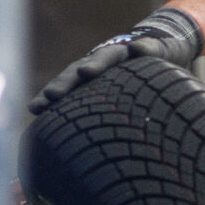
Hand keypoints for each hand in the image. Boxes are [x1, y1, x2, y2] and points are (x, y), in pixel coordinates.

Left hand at [28, 5, 203, 114]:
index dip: (52, 95)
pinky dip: (144, 48)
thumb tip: (76, 157)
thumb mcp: (121, 100)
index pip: (68, 85)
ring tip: (86, 72)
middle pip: (81, 70)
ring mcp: (130, 52)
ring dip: (98, 62)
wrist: (170, 48)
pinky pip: (150, 48)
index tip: (34, 109)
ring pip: (111, 56)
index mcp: (94, 76)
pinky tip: (139, 51)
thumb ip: (99, 119)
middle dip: (66, 82)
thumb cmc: (140, 83)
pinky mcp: (156, 48)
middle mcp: (106, 62)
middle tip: (52, 97)